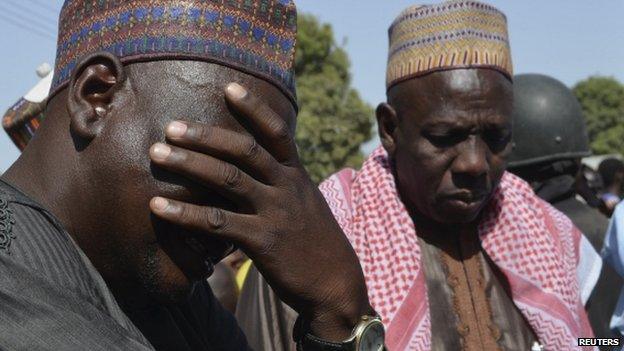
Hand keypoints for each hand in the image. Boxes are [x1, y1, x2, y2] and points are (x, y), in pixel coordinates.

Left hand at [149, 82, 372, 340]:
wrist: (336, 284)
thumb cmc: (316, 244)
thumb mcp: (306, 205)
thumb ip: (282, 185)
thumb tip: (251, 173)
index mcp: (297, 175)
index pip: (277, 132)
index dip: (254, 108)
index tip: (229, 87)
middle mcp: (287, 187)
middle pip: (244, 150)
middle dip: (206, 135)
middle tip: (172, 127)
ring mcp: (276, 213)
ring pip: (228, 180)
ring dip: (189, 164)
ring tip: (157, 154)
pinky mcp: (263, 241)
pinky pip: (218, 223)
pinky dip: (185, 213)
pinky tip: (158, 207)